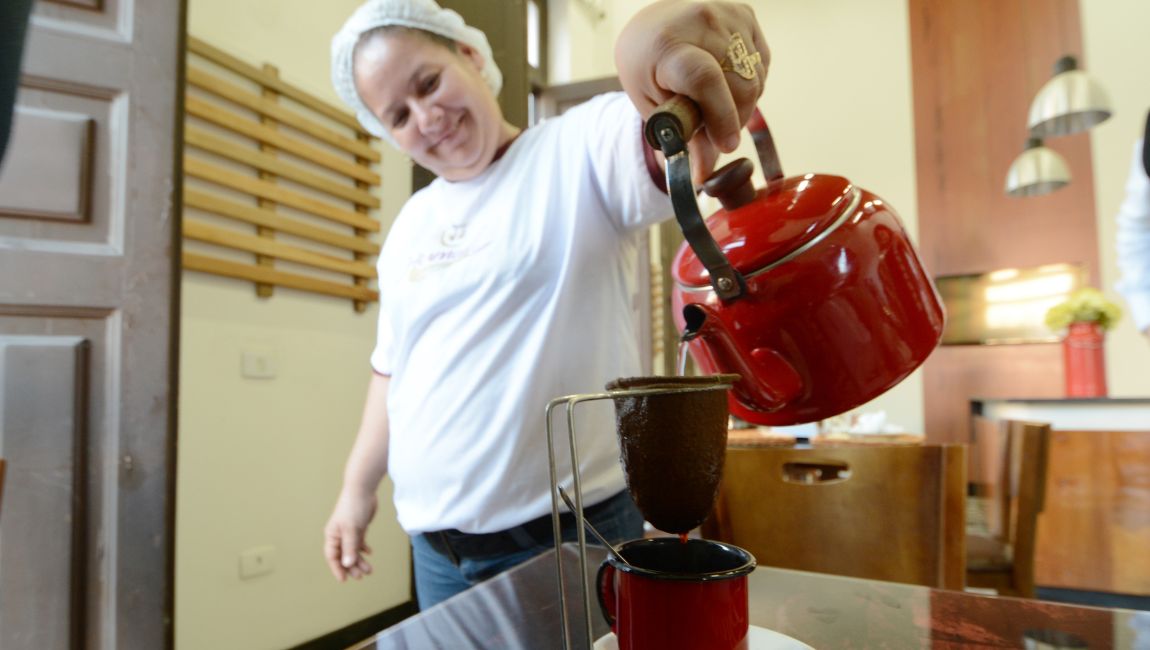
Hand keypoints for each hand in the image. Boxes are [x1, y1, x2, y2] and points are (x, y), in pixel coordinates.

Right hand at [323, 487, 377, 581]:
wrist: (362, 489)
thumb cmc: (353, 507)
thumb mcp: (352, 529)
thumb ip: (350, 547)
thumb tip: (347, 564)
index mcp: (332, 535)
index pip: (332, 556)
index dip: (337, 569)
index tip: (344, 580)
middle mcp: (339, 535)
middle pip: (344, 556)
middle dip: (352, 567)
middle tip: (361, 576)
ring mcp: (349, 531)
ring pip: (353, 550)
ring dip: (360, 560)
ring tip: (369, 570)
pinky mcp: (358, 527)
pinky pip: (359, 542)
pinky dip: (363, 548)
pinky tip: (369, 552)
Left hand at [616, 1, 768, 181]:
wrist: (650, 28)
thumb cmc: (646, 67)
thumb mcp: (653, 106)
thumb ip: (684, 140)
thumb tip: (705, 179)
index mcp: (667, 45)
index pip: (703, 80)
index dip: (720, 117)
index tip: (726, 145)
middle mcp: (701, 23)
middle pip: (740, 86)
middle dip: (733, 120)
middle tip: (715, 133)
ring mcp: (727, 17)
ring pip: (756, 79)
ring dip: (742, 104)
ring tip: (715, 104)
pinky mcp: (745, 15)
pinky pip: (762, 65)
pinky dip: (750, 84)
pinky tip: (726, 83)